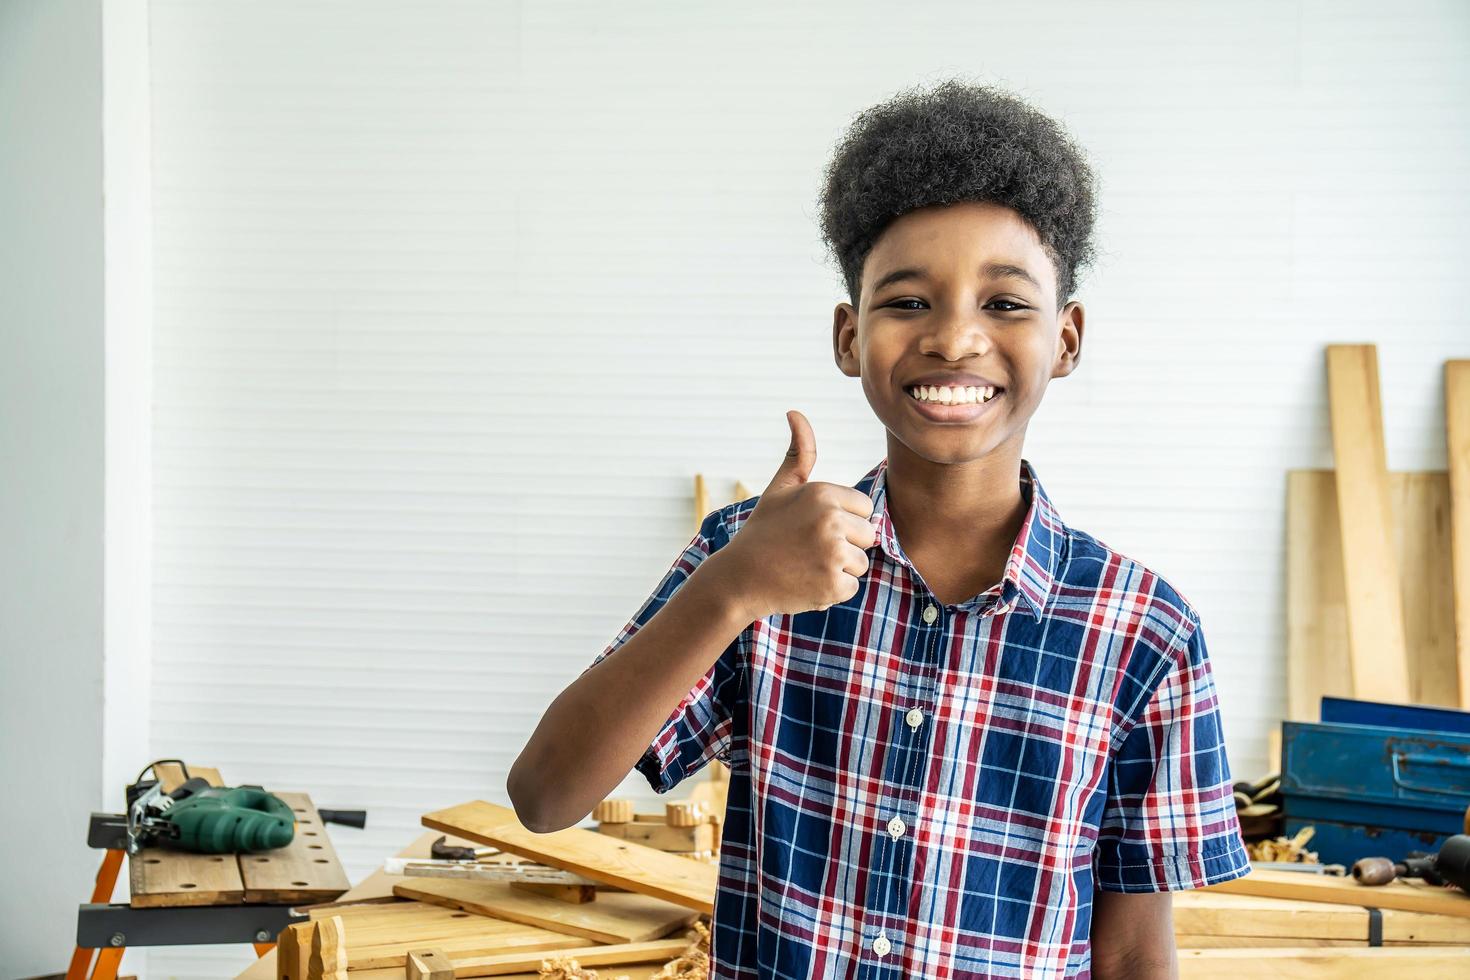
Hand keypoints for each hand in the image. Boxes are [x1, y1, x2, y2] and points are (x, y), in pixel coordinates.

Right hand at [719, 410, 876, 617]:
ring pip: (861, 563)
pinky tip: (805, 582)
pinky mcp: (833, 585)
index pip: (864, 508)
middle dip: (845, 545)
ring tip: (806, 565)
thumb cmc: (763, 531)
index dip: (843, 519)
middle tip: (809, 548)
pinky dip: (832, 591)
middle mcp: (831, 520)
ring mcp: (833, 554)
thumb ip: (799, 453)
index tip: (814, 527)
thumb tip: (795, 412)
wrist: (739, 578)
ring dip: (838, 569)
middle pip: (868, 535)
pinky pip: (851, 587)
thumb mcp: (779, 488)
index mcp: (823, 493)